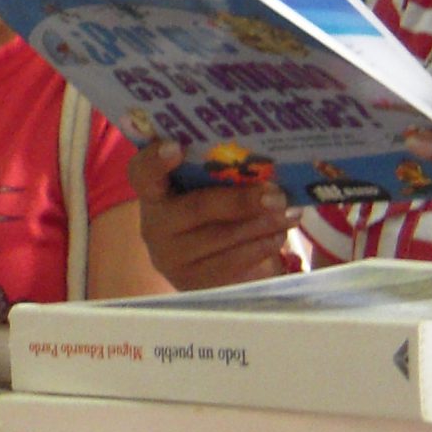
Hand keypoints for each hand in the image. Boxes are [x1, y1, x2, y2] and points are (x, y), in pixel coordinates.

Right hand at [126, 139, 300, 288]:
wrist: (204, 264)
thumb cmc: (210, 214)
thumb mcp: (205, 190)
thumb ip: (218, 174)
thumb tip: (261, 162)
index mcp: (153, 194)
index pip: (143, 173)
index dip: (156, 160)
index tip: (176, 148)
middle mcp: (154, 226)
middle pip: (197, 208)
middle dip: (241, 201)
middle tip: (276, 194)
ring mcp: (173, 259)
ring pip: (221, 239)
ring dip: (262, 225)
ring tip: (288, 213)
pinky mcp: (196, 284)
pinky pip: (234, 264)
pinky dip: (262, 247)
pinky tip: (278, 236)